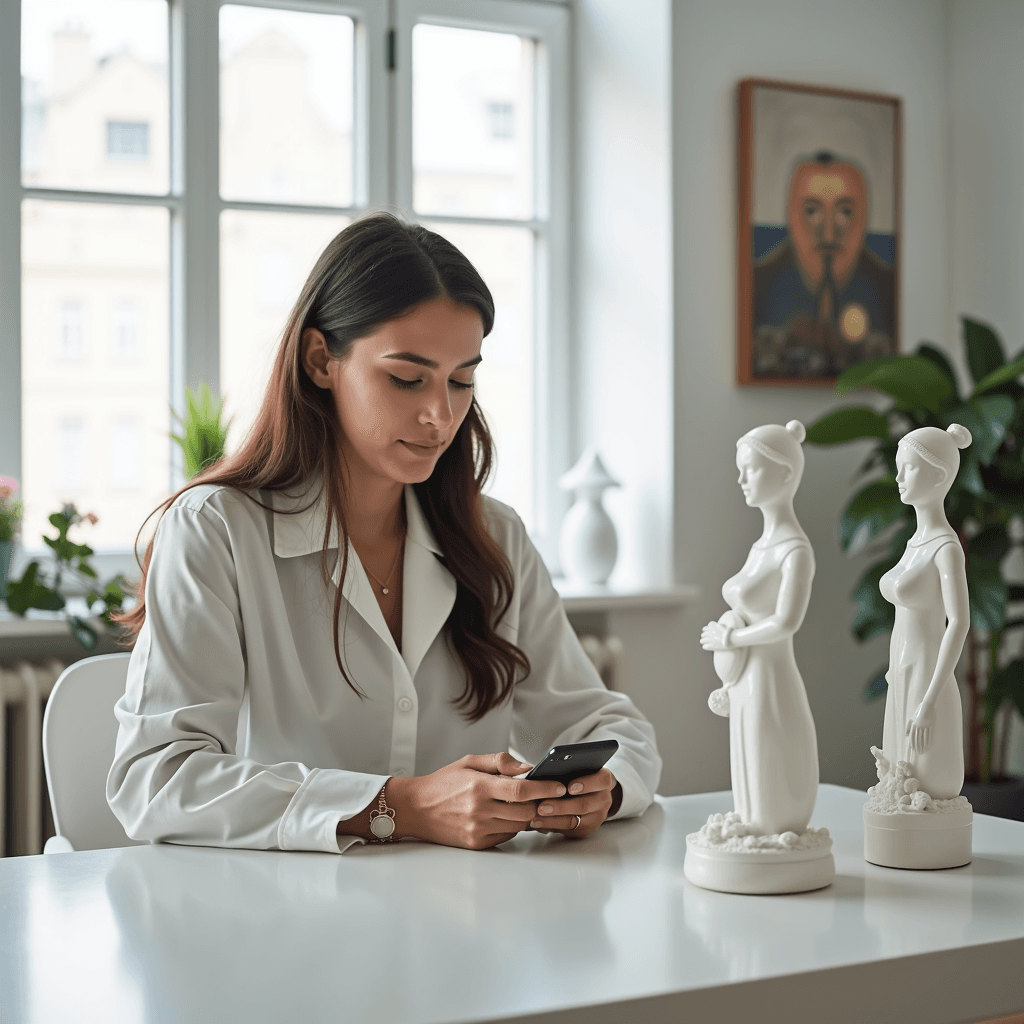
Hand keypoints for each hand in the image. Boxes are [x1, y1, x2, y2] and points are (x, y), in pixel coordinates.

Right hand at [389, 752, 567, 850]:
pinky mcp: (477, 843)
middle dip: (542, 804)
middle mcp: (480, 810)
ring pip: (519, 826)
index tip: (560, 785)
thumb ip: (500, 762)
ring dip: (529, 815)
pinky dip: (514, 826)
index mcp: (480, 786)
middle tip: (552, 796)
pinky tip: (510, 815)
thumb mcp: (469, 761)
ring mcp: (478, 830)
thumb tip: (528, 767)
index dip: (545, 788)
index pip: (522, 790)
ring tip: (534, 804)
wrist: (416, 808)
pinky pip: (507, 836)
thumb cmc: (444, 782)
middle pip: (526, 811)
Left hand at [529, 769, 618, 840]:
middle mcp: (604, 799)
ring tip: (536, 816)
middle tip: (542, 806)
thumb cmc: (580, 777)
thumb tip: (536, 770)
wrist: (591, 795)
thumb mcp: (579, 769)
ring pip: (575, 821)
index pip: (602, 780)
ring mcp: (596, 817)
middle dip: (561, 806)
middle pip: (585, 805)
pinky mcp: (586, 830)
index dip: (587, 784)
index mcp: (604, 780)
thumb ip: (566, 769)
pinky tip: (538, 822)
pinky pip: (567, 830)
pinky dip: (551, 825)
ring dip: (552, 819)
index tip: (570, 787)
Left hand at [700, 621, 732, 650]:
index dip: (705, 630)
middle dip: (704, 636)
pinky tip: (707, 647)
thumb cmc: (732, 632)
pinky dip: (705, 646)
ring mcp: (711, 639)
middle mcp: (710, 633)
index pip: (705, 628)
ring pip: (702, 640)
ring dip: (703, 641)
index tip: (705, 631)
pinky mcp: (712, 646)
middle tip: (705, 638)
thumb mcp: (725, 626)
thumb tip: (718, 627)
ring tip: (704, 642)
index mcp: (713, 627)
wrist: (734, 638)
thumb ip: (720, 626)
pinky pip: (705, 646)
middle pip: (703, 634)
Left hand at [905, 702, 932, 753]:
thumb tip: (906, 735)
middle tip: (917, 752)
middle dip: (917, 746)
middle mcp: (918, 726)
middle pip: (917, 738)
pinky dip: (927, 741)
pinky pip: (928, 735)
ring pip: (922, 738)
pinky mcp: (929, 726)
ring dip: (922, 745)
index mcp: (913, 725)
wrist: (926, 707)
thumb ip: (908, 726)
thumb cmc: (918, 713)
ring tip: (922, 750)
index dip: (911, 743)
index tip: (912, 748)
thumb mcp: (912, 719)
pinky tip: (927, 746)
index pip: (911, 736)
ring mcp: (924, 726)